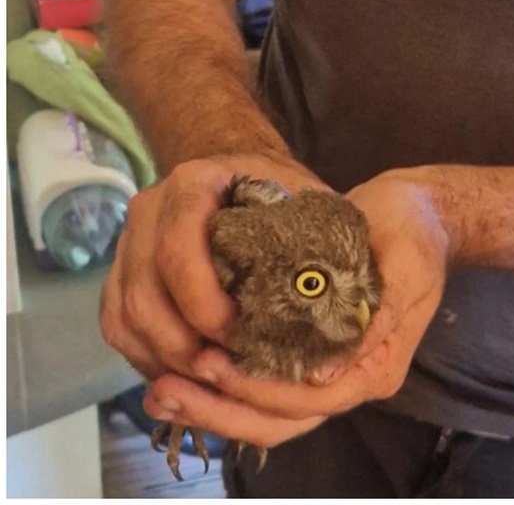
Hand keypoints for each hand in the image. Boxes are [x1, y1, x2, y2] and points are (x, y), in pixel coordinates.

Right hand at [100, 153, 325, 380]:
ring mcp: (127, 244)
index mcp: (193, 185)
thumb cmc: (282, 195)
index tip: (239, 336)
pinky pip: (118, 326)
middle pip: (145, 294)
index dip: (204, 303)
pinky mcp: (120, 275)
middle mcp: (148, 212)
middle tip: (224, 373)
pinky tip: (185, 378)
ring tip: (209, 383)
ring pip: (126, 316)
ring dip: (165, 359)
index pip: (178, 251)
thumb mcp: (310, 202)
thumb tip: (351, 310)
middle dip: (184, 345)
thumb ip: (324, 242)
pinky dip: (147, 358)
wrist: (239, 173)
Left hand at [143, 172, 448, 446]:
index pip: (312, 403)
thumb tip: (324, 375)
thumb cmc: (413, 232)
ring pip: (265, 413)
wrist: (418, 214)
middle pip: (281, 421)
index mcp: (378, 366)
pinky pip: (260, 388)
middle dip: (221, 411)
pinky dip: (219, 388)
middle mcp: (352, 379)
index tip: (211, 363)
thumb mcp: (406, 265)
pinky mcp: (307, 354)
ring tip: (160, 392)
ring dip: (211, 406)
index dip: (259, 391)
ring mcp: (329, 371)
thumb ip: (375, 318)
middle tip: (167, 391)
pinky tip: (179, 373)